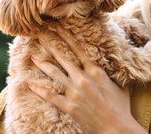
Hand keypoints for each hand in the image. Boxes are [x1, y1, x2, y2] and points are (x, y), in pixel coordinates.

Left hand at [28, 27, 145, 133]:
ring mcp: (74, 92)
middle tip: (40, 35)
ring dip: (42, 64)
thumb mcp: (121, 85)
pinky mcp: (68, 106)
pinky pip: (50, 95)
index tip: (58, 28)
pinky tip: (29, 83)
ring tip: (33, 56)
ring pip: (54, 74)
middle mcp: (83, 78)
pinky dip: (39, 89)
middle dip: (50, 45)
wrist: (116, 127)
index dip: (67, 37)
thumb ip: (114, 74)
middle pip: (63, 58)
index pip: (78, 49)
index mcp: (96, 71)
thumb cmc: (121, 106)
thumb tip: (117, 64)